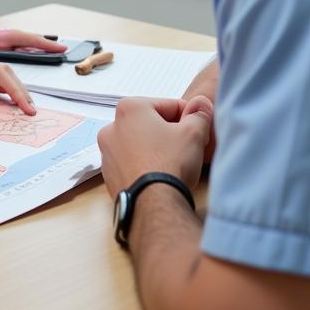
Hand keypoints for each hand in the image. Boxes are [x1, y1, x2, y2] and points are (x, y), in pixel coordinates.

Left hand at [0, 31, 36, 115]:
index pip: (0, 73)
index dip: (15, 89)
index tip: (25, 104)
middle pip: (8, 75)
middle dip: (22, 92)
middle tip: (32, 111)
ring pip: (5, 79)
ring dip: (17, 93)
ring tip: (27, 110)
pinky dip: (7, 93)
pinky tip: (13, 104)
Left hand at [98, 94, 212, 199]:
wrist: (153, 204)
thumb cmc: (169, 164)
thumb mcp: (193, 133)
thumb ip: (199, 114)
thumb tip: (201, 104)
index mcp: (129, 108)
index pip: (169, 106)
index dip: (189, 118)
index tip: (198, 131)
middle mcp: (112, 127)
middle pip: (152, 124)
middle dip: (170, 133)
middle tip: (187, 148)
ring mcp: (107, 152)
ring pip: (141, 144)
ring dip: (156, 149)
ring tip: (174, 164)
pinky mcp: (109, 175)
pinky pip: (132, 163)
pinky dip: (145, 166)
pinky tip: (160, 177)